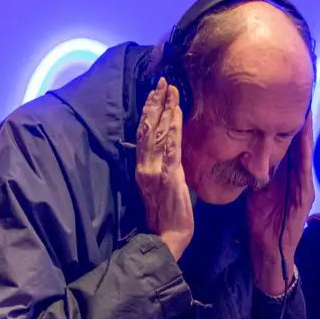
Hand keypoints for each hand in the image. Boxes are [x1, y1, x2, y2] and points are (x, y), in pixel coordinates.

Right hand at [135, 78, 192, 259]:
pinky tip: (176, 114)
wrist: (168, 236)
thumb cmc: (168, 215)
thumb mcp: (163, 186)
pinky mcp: (169, 176)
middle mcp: (145, 166)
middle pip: (148, 128)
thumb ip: (163, 168)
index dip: (149, 112)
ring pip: (158, 133)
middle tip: (163, 82)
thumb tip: (169, 152)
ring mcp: (155, 170)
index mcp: (143, 168)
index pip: (144, 134)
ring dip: (165, 109)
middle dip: (156, 103)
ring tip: (170, 90)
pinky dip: (173, 129)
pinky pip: (171, 148)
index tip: (154, 93)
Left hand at [248, 116, 314, 294]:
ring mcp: (304, 188)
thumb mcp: (255, 192)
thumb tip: (244, 152)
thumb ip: (255, 174)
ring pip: (305, 154)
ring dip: (306, 132)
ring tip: (305, 109)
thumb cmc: (261, 225)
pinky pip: (304, 171)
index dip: (289, 124)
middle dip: (302, 121)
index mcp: (286, 177)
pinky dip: (304, 154)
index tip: (285, 100)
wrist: (268, 254)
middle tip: (302, 95)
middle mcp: (298, 180)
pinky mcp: (305, 198)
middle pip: (301, 145)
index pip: (289, 145)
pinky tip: (303, 138)